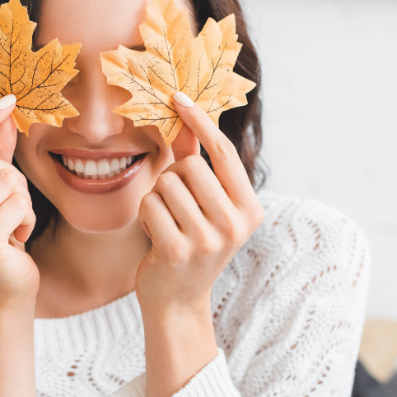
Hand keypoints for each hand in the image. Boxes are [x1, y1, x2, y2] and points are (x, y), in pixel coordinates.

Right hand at [0, 95, 39, 307]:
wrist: (3, 290)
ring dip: (21, 202)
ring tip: (10, 225)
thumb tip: (5, 113)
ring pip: (7, 182)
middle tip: (9, 210)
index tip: (8, 100)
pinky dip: (28, 220)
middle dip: (12, 182)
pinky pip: (19, 205)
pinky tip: (16, 240)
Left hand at [135, 91, 264, 314]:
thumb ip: (197, 160)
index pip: (225, 152)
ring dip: (157, 199)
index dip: (201, 121)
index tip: (179, 97)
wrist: (177, 299)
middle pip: (190, 166)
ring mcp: (208, 240)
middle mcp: (235, 224)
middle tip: (174, 205)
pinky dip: (146, 216)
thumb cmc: (190, 241)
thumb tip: (186, 116)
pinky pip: (150, 204)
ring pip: (166, 184)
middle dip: (172, 179)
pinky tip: (156, 236)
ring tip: (167, 223)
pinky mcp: (178, 250)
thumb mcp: (204, 204)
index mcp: (250, 209)